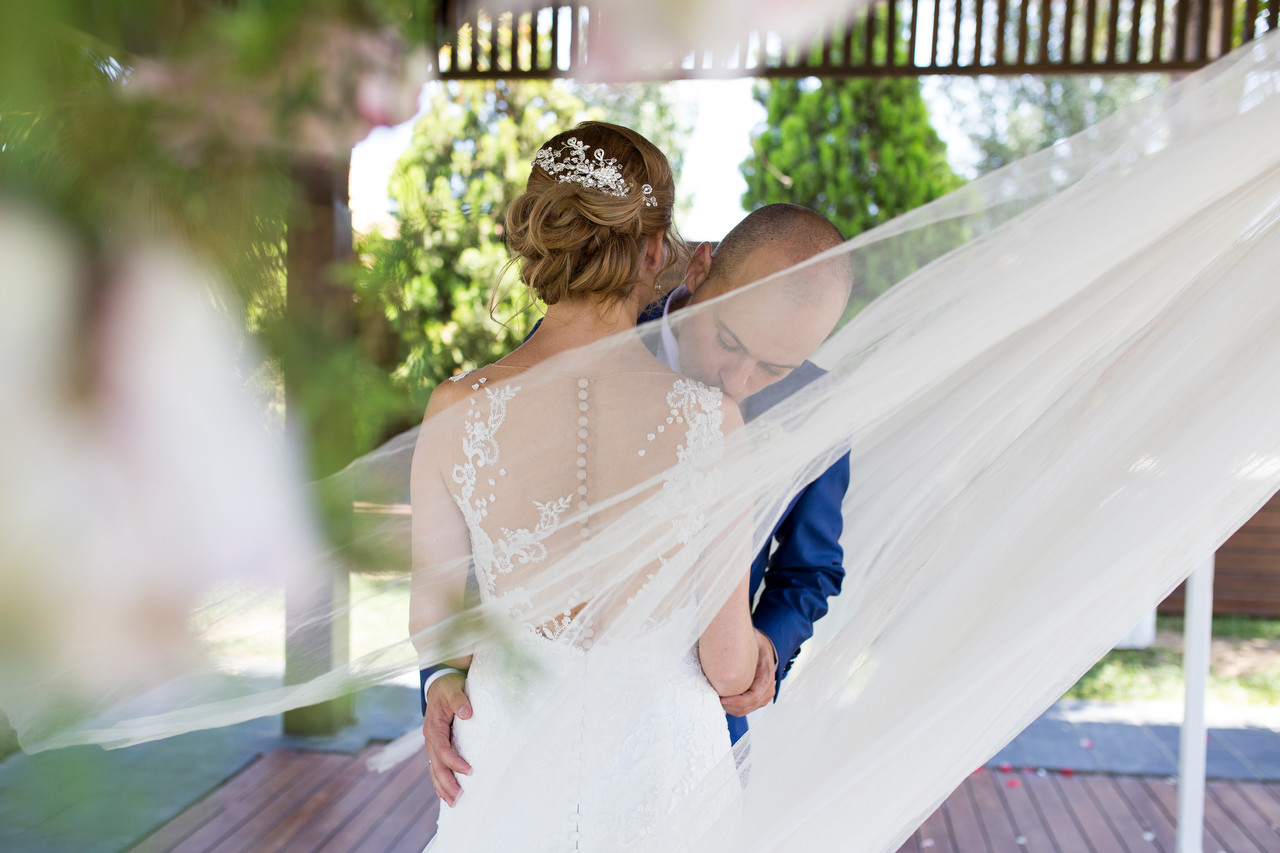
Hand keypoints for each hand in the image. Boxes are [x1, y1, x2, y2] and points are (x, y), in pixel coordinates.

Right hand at [423, 672, 471, 806]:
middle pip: (436, 766)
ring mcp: (432, 744)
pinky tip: (446, 793)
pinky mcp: (437, 746)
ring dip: (443, 787)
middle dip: (447, 783)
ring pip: (434, 770)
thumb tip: (467, 713)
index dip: (454, 762)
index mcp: (433, 727)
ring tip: (454, 803)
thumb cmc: (448, 687)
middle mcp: (430, 739)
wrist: (439, 685)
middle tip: (459, 799)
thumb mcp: (453, 689)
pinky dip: (440, 782)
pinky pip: (436, 767)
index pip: (442, 749)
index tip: (468, 771)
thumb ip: (459, 700)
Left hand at [720, 630, 777, 716]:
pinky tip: (721, 699)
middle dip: (730, 707)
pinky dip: (732, 707)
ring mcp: (764, 695)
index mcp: (766, 675)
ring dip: (730, 708)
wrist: (762, 647)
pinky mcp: (757, 699)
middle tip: (714, 699)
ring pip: (745, 710)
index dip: (737, 701)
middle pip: (748, 707)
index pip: (754, 697)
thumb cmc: (755, 643)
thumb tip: (724, 640)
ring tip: (716, 699)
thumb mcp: (752, 638)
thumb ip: (743, 641)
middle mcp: (768, 688)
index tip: (722, 698)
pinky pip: (744, 708)